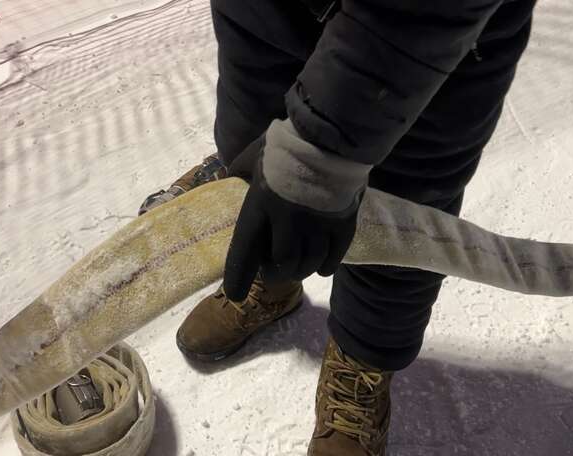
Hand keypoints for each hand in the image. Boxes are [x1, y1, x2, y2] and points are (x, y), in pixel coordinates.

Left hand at [223, 132, 361, 301]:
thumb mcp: (255, 153)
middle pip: (281, 263)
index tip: (234, 294)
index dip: (238, 275)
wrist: (332, 134)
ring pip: (308, 263)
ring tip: (298, 268)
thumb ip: (241, 168)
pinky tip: (322, 268)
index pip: (244, 249)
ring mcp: (317, 223)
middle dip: (275, 274)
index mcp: (260, 203)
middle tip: (273, 273)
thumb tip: (229, 175)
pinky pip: (334, 256)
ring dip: (301, 270)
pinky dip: (326, 266)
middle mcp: (286, 219)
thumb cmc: (287, 142)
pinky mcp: (342, 223)